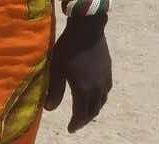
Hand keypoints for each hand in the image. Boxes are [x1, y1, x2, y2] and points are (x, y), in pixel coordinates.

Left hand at [43, 15, 111, 132]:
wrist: (88, 29)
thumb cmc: (68, 48)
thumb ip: (54, 90)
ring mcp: (105, 79)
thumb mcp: (56, 69)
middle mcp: (98, 88)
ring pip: (101, 101)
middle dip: (85, 119)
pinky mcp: (109, 71)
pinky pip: (106, 92)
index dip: (76, 123)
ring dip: (93, 109)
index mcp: (84, 89)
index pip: (82, 113)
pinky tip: (95, 94)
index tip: (70, 129)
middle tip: (77, 123)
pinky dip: (100, 99)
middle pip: (93, 110)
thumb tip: (49, 109)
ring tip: (85, 111)